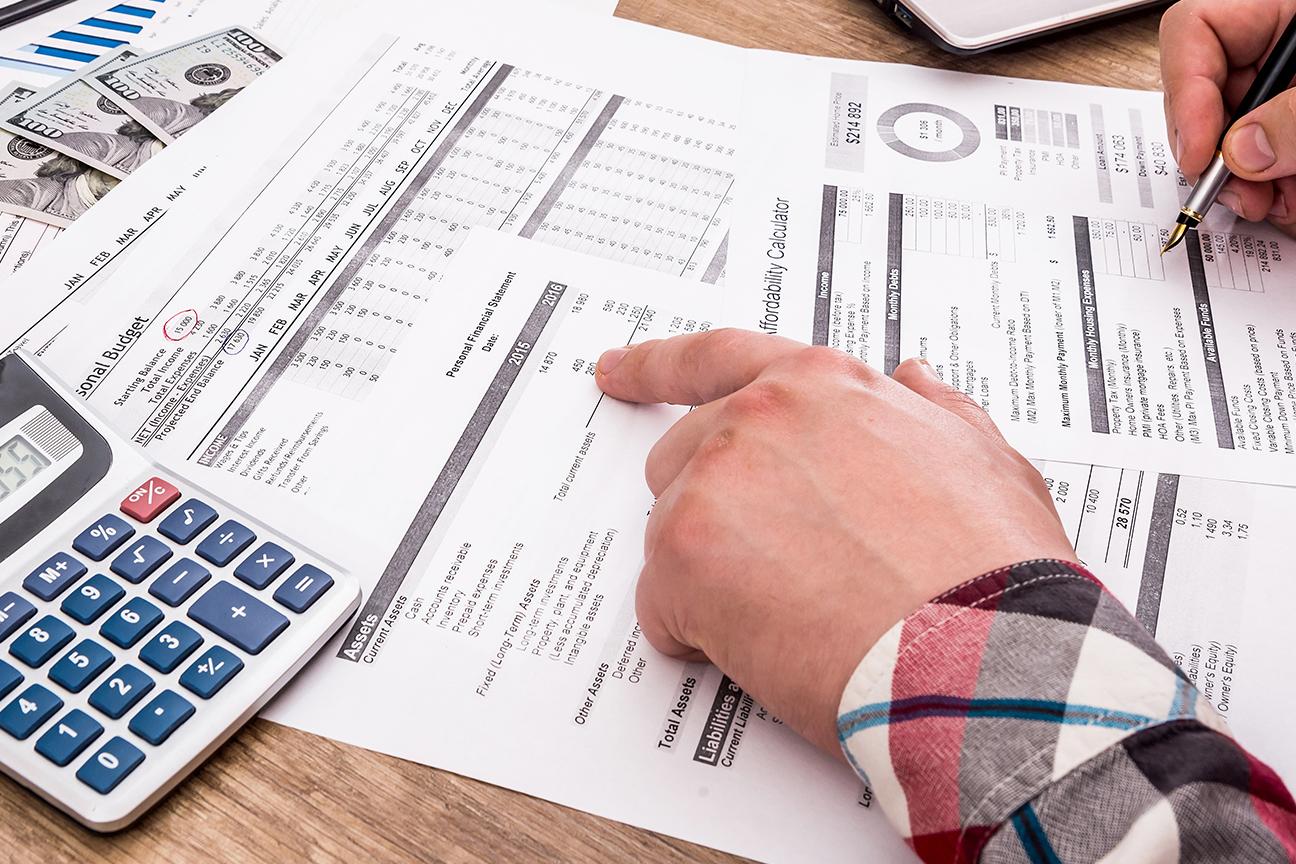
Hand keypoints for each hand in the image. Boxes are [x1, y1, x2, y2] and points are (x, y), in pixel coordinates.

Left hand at [596, 331, 1075, 757]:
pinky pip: (660, 605)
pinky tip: (772, 649)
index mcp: (822, 387)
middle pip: (682, 460)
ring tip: (798, 614)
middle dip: (714, 512)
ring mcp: (713, 482)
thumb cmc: (994, 573)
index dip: (656, 367)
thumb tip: (914, 378)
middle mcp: (757, 418)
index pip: (716, 358)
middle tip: (775, 567)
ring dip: (714, 578)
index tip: (615, 371)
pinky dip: (700, 635)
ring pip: (671, 535)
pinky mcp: (684, 556)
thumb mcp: (989, 464)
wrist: (988, 656)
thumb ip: (935, 411)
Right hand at [1160, 0, 1295, 233]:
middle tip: (1234, 191)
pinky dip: (1272, 191)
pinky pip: (1262, 162)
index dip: (1184, 93)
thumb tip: (1240, 153)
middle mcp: (1276, 47)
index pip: (1195, 29)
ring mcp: (1284, 90)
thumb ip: (1295, 116)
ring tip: (1272, 204)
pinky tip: (1289, 202)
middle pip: (1205, 94)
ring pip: (1230, 138)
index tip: (1198, 152)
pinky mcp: (1292, 132)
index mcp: (1282, 6)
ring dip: (1245, 182)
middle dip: (1215, 151)